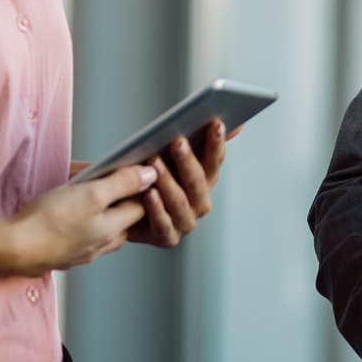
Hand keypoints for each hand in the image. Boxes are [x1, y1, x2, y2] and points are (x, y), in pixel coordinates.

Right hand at [9, 164, 155, 274]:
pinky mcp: (63, 252)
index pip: (141, 206)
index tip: (128, 170)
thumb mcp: (91, 194)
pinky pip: (80, 232)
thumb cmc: (51, 221)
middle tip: (100, 177)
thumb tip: (151, 175)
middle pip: (121, 216)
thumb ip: (123, 184)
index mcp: (114, 230)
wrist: (14, 249)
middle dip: (115, 194)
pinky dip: (78, 218)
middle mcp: (102, 245)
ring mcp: (82, 251)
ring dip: (95, 206)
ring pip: (100, 224)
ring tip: (80, 189)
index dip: (138, 186)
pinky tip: (64, 208)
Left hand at [128, 120, 231, 248]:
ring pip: (180, 202)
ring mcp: (185, 222)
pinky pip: (163, 224)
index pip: (215, 161)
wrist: (124, 210)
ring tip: (155, 163)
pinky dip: (156, 208)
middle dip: (189, 161)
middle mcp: (200, 203)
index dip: (217, 143)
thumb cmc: (151, 177)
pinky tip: (149, 193)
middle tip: (178, 141)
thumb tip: (237, 124)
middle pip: (199, 182)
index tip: (215, 123)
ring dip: (169, 182)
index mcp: (205, 181)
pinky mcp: (167, 238)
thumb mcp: (172, 155)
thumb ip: (202, 139)